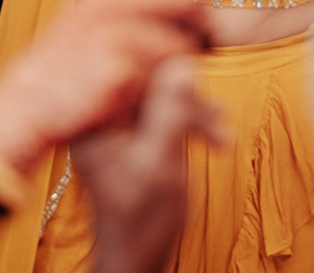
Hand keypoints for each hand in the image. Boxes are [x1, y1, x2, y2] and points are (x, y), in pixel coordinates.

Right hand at [0, 0, 212, 168]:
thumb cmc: (62, 63)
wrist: (28, 102)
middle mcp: (110, 0)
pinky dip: (173, 88)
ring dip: (190, 60)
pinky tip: (156, 94)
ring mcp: (115, 33)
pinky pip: (169, 75)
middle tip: (203, 39)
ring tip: (179, 75)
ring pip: (184, 41)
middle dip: (203, 20)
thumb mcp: (86, 14)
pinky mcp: (121, 67)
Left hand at [76, 57, 225, 272]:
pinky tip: (215, 136)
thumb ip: (170, 113)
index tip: (201, 61)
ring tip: (221, 133)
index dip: (167, 59)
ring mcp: (114, 124)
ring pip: (160, 93)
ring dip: (195, 110)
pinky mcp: (131, 133)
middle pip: (147, 77)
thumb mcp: (160, 164)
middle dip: (187, 94)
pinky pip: (163, 110)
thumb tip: (183, 63)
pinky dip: (191, 120)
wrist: (137, 257)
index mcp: (92, 119)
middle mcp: (98, 116)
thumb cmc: (141, 222)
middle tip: (218, 115)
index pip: (128, 67)